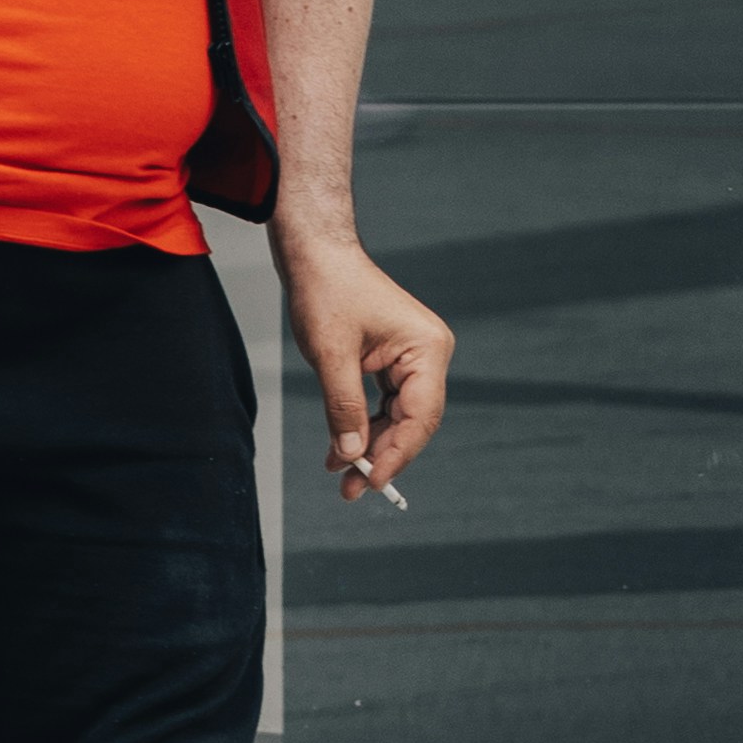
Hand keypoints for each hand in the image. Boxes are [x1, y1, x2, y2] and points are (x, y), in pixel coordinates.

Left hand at [277, 235, 451, 506]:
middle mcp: (428, 354)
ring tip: (340, 476)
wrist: (314, 251)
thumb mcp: (331, 354)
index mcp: (428, 348)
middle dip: (380, 456)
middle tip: (350, 490)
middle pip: (412, 422)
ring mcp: (412, 357)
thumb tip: (352, 457)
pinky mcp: (393, 359)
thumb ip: (344, 408)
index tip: (370, 482)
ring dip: (369, 445)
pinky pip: (384, 402)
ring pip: (397, 417)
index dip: (396, 455)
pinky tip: (340, 449)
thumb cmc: (326, 288)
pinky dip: (362, 424)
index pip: (421, 416)